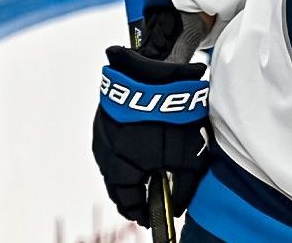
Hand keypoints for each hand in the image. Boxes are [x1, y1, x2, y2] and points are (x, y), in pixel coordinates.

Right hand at [92, 46, 209, 225]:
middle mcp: (106, 155)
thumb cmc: (174, 116)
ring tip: (142, 175)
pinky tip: (136, 147)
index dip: (138, 212)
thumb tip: (179, 208)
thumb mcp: (189, 157)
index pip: (126, 201)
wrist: (156, 72)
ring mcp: (102, 135)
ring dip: (124, 172)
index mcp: (123, 169)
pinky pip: (110, 143)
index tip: (147, 218)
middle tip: (143, 200)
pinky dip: (122, 151)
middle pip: (115, 185)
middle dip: (130, 195)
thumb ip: (185, 187)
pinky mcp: (103, 118)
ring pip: (110, 164)